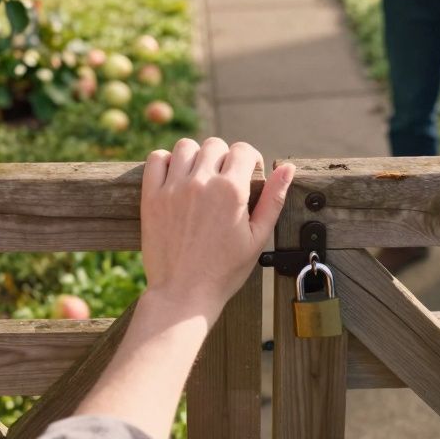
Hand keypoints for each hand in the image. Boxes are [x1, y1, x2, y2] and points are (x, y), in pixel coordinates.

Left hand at [140, 138, 292, 320]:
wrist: (184, 294)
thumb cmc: (225, 270)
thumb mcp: (258, 237)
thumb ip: (274, 199)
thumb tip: (288, 167)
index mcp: (231, 191)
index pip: (243, 149)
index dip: (249, 159)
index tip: (246, 175)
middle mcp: (202, 183)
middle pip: (215, 145)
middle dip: (223, 157)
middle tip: (223, 180)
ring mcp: (173, 188)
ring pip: (186, 146)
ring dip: (195, 156)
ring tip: (199, 177)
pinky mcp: (151, 197)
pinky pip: (156, 159)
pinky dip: (166, 162)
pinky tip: (176, 178)